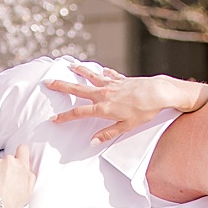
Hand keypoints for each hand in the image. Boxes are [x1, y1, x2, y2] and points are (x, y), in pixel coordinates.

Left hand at [0, 144, 36, 207]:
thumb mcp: (29, 189)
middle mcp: (8, 161)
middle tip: (6, 181)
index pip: (23, 148)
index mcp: (21, 165)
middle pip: (8, 159)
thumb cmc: (13, 202)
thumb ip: (29, 174)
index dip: (21, 153)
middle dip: (7, 168)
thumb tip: (27, 168)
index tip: (19, 157)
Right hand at [46, 65, 207, 142]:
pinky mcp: (121, 79)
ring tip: (70, 66)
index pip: (79, 112)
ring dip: (80, 71)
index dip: (65, 116)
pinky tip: (101, 70)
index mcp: (103, 108)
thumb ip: (108, 133)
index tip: (53, 118)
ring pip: (91, 76)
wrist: (158, 93)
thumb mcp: (126, 126)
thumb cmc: (144, 111)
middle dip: (62, 86)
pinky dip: (103, 72)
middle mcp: (104, 94)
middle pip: (78, 89)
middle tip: (49, 82)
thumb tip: (93, 141)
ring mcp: (112, 84)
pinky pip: (109, 74)